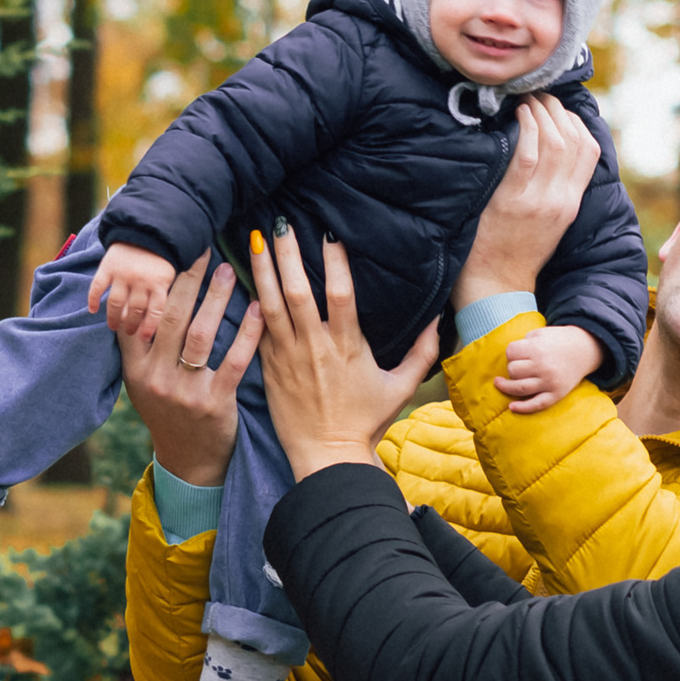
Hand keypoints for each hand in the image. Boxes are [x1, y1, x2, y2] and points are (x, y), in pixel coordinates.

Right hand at [88, 242, 180, 339]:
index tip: (143, 338)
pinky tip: (92, 310)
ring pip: (116, 302)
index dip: (148, 327)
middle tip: (128, 333)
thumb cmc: (159, 257)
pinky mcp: (108, 267)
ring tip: (113, 326)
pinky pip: (98, 286)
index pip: (155, 312)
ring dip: (113, 317)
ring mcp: (123, 274)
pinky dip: (93, 299)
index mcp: (159, 283)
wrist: (144, 229)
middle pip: (134, 310)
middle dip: (130, 325)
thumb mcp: (168, 274)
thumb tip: (153, 321)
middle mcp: (141, 280)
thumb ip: (162, 293)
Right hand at [116, 253, 261, 486]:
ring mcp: (184, 392)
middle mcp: (154, 378)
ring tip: (229, 271)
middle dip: (188, 279)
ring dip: (216, 297)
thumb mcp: (144, 380)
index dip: (155, 282)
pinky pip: (234, 360)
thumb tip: (145, 289)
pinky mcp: (214, 404)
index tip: (170, 251)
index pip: (139, 315)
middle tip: (205, 249)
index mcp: (134, 368)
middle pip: (170, 316)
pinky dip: (248, 331)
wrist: (189, 461)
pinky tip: (258, 309)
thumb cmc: (170, 410)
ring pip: (201, 333)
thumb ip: (142, 343)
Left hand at [248, 222, 440, 477]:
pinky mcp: (268, 369)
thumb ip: (421, 352)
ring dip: (262, 270)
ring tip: (254, 239)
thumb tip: (438, 320)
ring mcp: (288, 357)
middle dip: (288, 254)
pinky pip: (255, 329)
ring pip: (270, 304)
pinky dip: (248, 303)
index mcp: (348, 346)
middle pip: (297, 291)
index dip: (335, 262)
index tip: (329, 233)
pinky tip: (242, 279)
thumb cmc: (365, 423)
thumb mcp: (400, 388)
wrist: (327, 458)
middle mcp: (315, 346)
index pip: (340, 294)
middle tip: (281, 223)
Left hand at [453, 94, 602, 307]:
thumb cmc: (514, 252)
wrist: (496, 288)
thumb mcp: (548, 222)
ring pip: (553, 143)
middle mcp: (561, 200)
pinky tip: (517, 116)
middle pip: (573, 140)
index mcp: (571, 204)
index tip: (557, 108)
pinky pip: (526, 155)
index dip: (575, 121)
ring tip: (526, 99)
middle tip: (538, 94)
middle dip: (557, 110)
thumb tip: (551, 153)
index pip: (589, 151)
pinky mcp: (512, 202)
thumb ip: (554, 189)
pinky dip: (525, 128)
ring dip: (540, 113)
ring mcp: (538, 201)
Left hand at [493, 324, 604, 413]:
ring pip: (519, 388)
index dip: (511, 353)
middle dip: (511, 367)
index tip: (516, 353)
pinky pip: (537, 404)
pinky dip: (523, 407)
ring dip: (506, 387)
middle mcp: (543, 366)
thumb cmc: (558, 340)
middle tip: (518, 365)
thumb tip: (508, 357)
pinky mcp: (556, 394)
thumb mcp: (540, 333)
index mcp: (538, 348)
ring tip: (499, 383)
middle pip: (513, 370)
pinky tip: (511, 407)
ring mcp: (549, 382)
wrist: (585, 349)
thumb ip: (524, 342)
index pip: (511, 352)